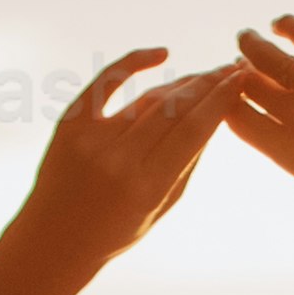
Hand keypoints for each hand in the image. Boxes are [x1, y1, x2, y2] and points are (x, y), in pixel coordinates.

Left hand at [21, 48, 233, 268]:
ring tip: (203, 76)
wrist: (52, 241)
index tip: (241, 79)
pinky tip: (161, 53)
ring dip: (181, 82)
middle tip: (229, 70)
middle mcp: (120, 160)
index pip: (194, 131)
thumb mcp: (160, 208)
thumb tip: (213, 117)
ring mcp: (92, 140)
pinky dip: (133, 62)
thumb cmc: (114, 230)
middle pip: (175, 108)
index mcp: (147, 187)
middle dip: (207, 84)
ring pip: (148, 98)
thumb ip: (187, 164)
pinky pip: (106, 82)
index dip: (221, 100)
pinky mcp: (70, 124)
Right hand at [223, 16, 293, 212]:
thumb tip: (273, 123)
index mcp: (290, 153)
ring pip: (269, 58)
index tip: (228, 93)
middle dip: (237, 74)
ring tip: (247, 39)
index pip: (238, 119)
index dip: (227, 102)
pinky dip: (287, 26)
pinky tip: (280, 23)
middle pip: (249, 87)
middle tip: (236, 63)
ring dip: (253, 46)